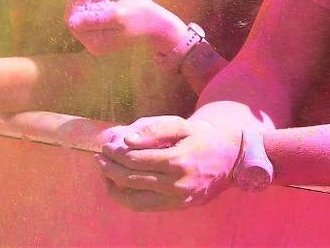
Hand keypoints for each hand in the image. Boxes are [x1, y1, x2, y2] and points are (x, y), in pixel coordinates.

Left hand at [66, 0, 186, 57]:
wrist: (160, 22)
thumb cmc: (141, 19)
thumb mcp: (116, 16)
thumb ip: (93, 19)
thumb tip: (70, 22)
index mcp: (95, 41)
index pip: (73, 22)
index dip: (76, 4)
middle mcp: (96, 35)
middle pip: (78, 13)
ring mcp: (102, 26)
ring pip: (87, 4)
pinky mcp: (109, 16)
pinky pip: (99, 1)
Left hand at [96, 116, 241, 210]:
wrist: (230, 156)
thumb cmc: (203, 136)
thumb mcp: (182, 124)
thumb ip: (154, 129)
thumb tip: (126, 140)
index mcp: (178, 160)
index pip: (136, 159)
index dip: (116, 153)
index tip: (106, 145)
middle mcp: (177, 183)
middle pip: (131, 179)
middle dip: (110, 168)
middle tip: (99, 156)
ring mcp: (177, 198)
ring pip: (134, 198)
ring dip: (114, 185)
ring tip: (104, 172)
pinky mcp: (178, 206)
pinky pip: (145, 206)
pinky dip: (127, 197)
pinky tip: (120, 185)